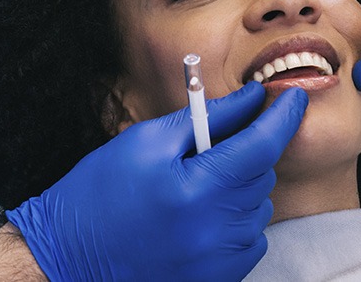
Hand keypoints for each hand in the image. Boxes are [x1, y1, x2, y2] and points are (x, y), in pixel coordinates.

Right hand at [6, 83, 307, 280]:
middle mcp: (216, 232)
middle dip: (245, 151)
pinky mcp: (218, 281)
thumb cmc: (100, 193)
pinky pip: (249, 239)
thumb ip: (206, 117)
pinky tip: (196, 216)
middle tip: (206, 147)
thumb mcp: (146, 141)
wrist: (66, 258)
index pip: (262, 146)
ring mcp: (220, 263)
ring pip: (258, 207)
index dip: (284, 117)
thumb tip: (251, 98)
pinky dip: (233, 220)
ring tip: (191, 187)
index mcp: (197, 191)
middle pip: (262, 175)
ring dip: (238, 187)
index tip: (294, 97)